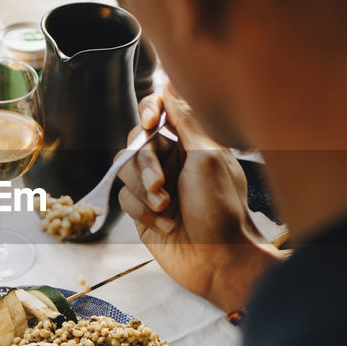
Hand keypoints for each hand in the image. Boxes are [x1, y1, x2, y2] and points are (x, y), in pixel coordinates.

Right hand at [117, 88, 280, 313]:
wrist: (219, 259)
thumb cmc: (222, 208)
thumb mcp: (208, 156)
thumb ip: (186, 120)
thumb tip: (171, 86)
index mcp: (191, 142)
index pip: (160, 111)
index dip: (149, 111)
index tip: (152, 122)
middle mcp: (172, 161)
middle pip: (136, 141)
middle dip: (145, 162)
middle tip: (161, 184)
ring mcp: (155, 186)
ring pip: (125, 170)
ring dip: (143, 190)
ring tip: (166, 208)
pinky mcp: (143, 212)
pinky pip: (125, 199)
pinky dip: (143, 212)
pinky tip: (167, 226)